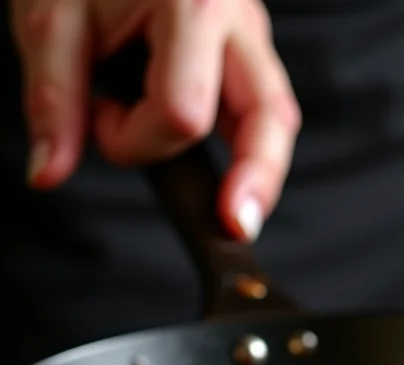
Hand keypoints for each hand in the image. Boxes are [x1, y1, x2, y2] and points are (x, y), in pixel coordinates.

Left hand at [9, 0, 301, 241]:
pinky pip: (265, 108)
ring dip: (258, 169)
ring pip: (278, 118)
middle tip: (236, 226)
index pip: (182, 113)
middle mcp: (236, 20)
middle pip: (269, 118)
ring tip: (239, 207)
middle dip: (255, 180)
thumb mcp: (50, 18)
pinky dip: (249, 144)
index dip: (137, 140)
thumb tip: (48, 171)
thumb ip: (53, 100)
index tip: (100, 120)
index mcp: (190, 4)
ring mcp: (251, 35)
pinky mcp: (249, 48)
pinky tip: (235, 168)